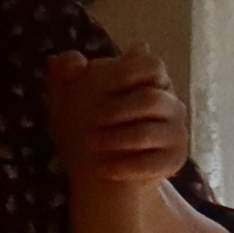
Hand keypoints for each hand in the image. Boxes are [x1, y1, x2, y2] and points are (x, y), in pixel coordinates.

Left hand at [46, 48, 185, 187]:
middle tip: (92, 119)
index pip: (152, 65)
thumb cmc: (90, 126)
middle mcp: (170, 105)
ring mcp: (176, 133)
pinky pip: (151, 164)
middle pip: (151, 99)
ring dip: (116, 138)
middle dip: (118, 109)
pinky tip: (102, 169)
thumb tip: (58, 61)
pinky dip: (123, 167)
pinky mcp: (174, 161)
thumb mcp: (71, 98)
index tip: (99, 83)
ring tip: (91, 144)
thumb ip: (65, 76)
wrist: (102, 171)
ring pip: (148, 132)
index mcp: (150, 81)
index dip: (127, 72)